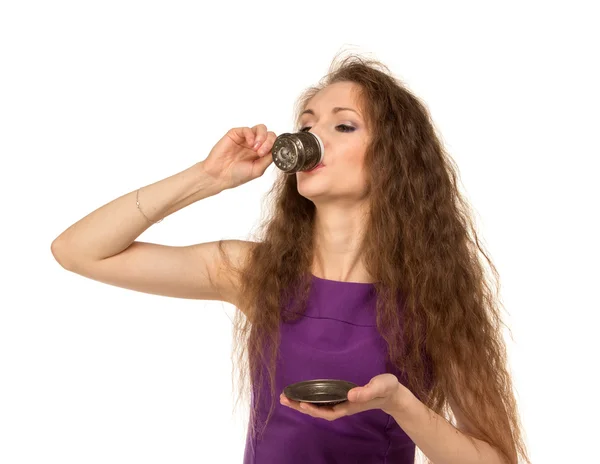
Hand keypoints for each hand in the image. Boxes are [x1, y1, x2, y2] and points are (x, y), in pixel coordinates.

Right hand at [203, 124, 275, 190]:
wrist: (219, 176)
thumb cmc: (237, 175)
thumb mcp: (257, 170)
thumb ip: (268, 159)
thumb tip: (277, 150)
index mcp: (261, 153)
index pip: (274, 143)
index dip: (275, 146)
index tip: (270, 153)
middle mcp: (255, 144)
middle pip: (270, 134)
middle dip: (269, 141)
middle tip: (261, 152)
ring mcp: (246, 139)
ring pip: (261, 128)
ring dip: (262, 136)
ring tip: (256, 148)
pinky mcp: (235, 134)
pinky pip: (247, 129)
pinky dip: (251, 134)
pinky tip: (250, 144)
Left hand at [280, 373, 410, 420]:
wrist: (392, 394)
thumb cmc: (387, 389)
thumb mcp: (380, 386)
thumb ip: (367, 390)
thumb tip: (350, 394)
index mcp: (350, 405)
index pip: (329, 412)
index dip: (315, 410)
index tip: (301, 403)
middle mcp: (343, 406)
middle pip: (319, 412)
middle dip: (301, 407)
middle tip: (283, 399)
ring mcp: (342, 403)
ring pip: (318, 407)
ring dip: (302, 403)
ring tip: (286, 397)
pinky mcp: (341, 397)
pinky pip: (322, 402)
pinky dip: (310, 399)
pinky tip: (301, 395)